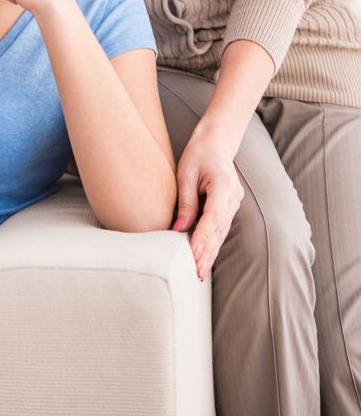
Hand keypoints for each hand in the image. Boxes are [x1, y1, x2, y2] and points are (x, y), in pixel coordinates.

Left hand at [172, 128, 243, 280]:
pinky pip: (221, 227)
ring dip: (211, 252)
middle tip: (197, 273)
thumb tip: (179, 229)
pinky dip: (213, 243)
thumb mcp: (186, 173)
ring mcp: (234, 203)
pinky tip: (205, 257)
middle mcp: (233, 198)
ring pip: (221, 232)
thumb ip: (186, 202)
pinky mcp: (230, 206)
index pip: (212, 218)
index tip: (194, 255)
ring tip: (200, 272)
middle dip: (208, 253)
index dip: (203, 238)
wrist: (216, 142)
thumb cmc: (199, 153)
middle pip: (219, 230)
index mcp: (223, 187)